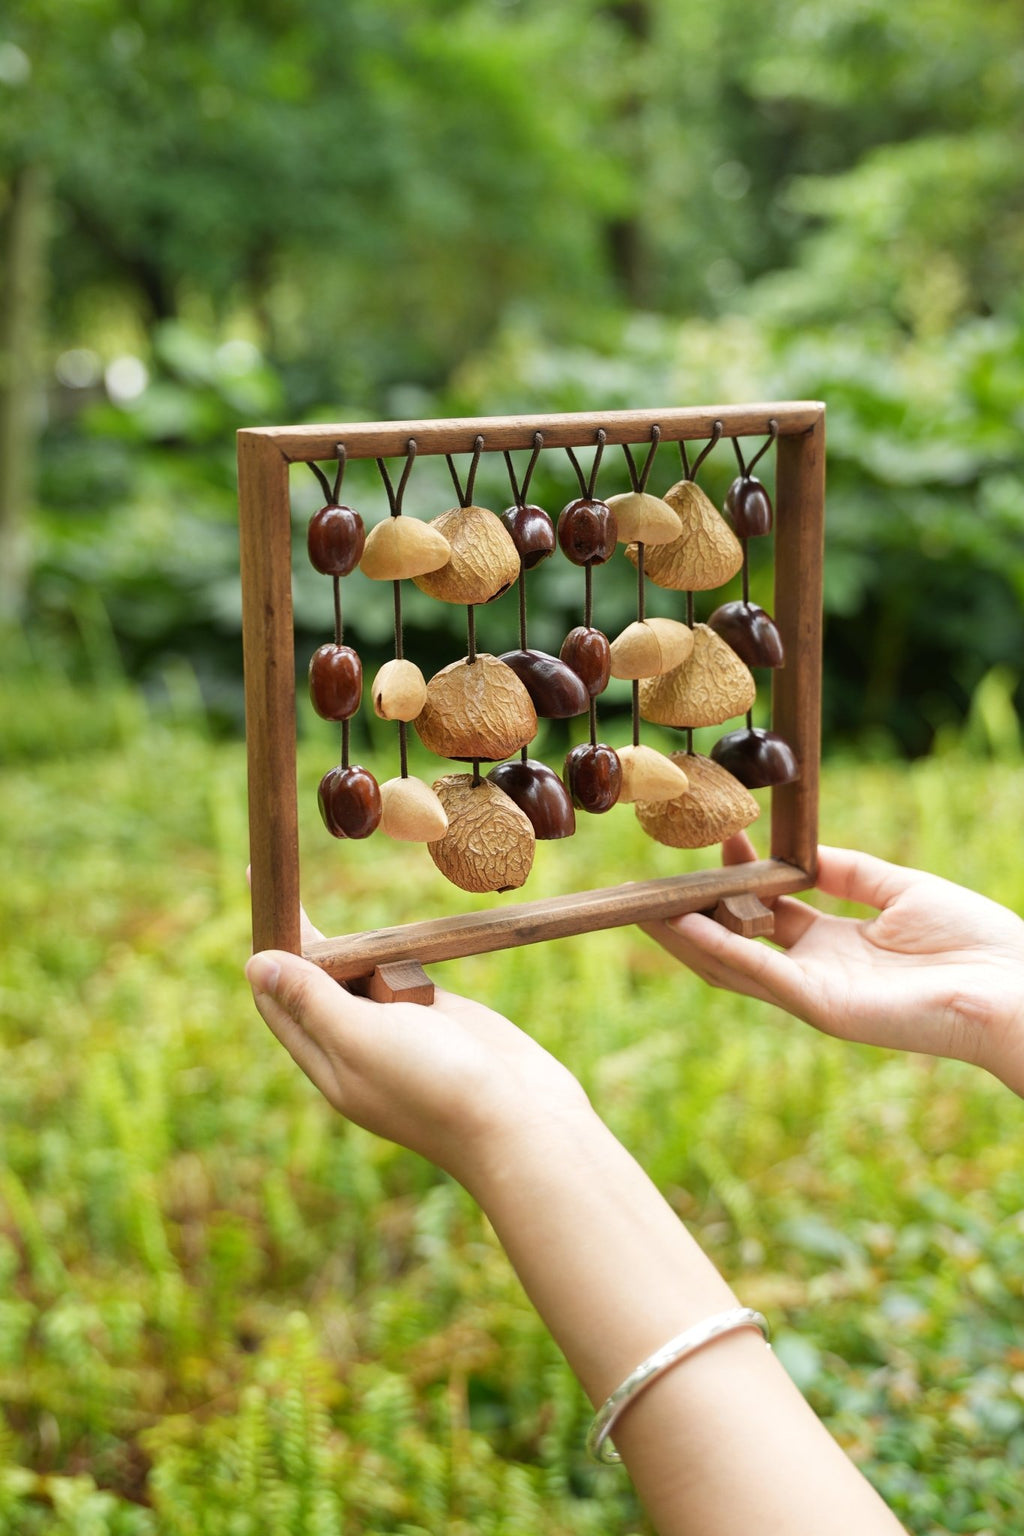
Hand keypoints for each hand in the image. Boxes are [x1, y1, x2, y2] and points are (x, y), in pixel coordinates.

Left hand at [245, 907, 590, 1188]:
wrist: (522, 1120)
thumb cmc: (437, 1085)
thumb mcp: (362, 1038)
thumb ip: (311, 1000)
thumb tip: (256, 965)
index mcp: (328, 1061)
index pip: (278, 1000)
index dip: (267, 951)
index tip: (264, 895)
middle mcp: (357, 1047)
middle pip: (316, 983)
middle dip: (304, 937)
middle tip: (286, 875)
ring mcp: (399, 1031)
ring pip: (360, 975)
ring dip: (352, 943)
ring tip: (340, 905)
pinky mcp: (437, 1015)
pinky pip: (402, 974)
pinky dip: (393, 951)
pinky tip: (386, 934)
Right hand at [641, 834, 1023, 1095]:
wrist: (1014, 986)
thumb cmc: (975, 941)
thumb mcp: (899, 890)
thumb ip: (847, 872)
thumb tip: (799, 853)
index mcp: (836, 947)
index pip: (767, 912)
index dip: (738, 877)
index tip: (723, 836)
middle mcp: (816, 973)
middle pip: (737, 943)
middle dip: (693, 914)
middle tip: (654, 883)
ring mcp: (815, 994)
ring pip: (732, 964)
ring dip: (687, 936)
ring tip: (645, 906)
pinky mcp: (822, 1007)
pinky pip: (758, 973)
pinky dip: (717, 948)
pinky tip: (685, 924)